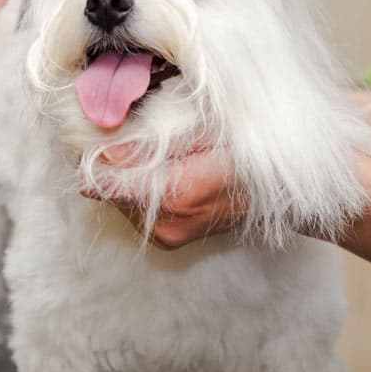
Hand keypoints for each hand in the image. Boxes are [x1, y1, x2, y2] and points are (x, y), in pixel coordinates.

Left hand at [85, 146, 244, 249]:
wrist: (279, 197)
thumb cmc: (245, 154)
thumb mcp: (201, 130)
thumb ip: (151, 138)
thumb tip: (105, 145)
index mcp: (176, 193)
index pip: (106, 180)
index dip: (92, 154)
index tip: (91, 134)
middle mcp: (166, 223)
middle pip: (108, 189)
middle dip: (110, 162)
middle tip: (127, 135)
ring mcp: (166, 236)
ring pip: (117, 200)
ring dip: (122, 177)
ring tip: (150, 156)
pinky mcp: (167, 240)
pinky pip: (133, 210)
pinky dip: (136, 191)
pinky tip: (159, 174)